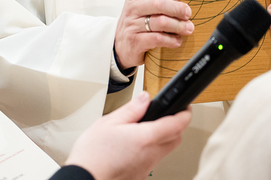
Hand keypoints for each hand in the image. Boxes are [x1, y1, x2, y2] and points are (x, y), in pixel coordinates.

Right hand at [66, 92, 190, 179]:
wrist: (84, 179)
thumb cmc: (93, 154)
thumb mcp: (108, 122)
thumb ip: (131, 109)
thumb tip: (145, 98)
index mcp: (146, 137)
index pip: (177, 124)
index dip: (185, 113)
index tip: (186, 107)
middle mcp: (151, 154)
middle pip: (176, 138)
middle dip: (178, 125)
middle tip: (171, 114)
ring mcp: (147, 167)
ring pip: (166, 150)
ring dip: (166, 138)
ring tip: (152, 127)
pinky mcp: (140, 175)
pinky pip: (154, 160)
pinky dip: (153, 149)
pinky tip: (138, 145)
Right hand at [114, 0, 193, 69]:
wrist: (121, 46)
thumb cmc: (136, 18)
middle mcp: (131, 9)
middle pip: (157, 4)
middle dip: (176, 8)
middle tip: (188, 12)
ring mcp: (132, 26)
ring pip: (158, 22)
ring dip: (177, 25)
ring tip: (188, 28)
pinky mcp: (135, 42)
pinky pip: (156, 39)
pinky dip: (170, 39)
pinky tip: (177, 40)